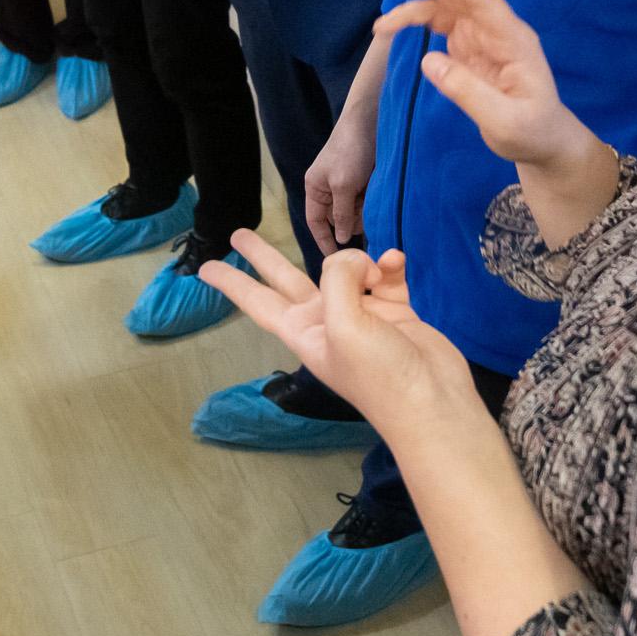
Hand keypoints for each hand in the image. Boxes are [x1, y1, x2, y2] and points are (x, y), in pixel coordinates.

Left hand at [201, 232, 481, 435]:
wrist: (433, 403)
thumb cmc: (378, 373)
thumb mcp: (344, 324)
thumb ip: (338, 280)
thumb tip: (357, 261)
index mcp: (304, 331)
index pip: (258, 301)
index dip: (232, 283)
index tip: (204, 269)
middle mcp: (328, 321)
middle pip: (288, 279)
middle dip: (265, 256)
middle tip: (241, 232)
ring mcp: (362, 315)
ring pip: (346, 271)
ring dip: (357, 260)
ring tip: (374, 270)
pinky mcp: (396, 312)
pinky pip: (386, 276)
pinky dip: (390, 265)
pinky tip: (395, 262)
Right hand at [304, 114, 373, 254]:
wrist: (371, 121)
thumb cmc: (351, 150)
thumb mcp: (344, 185)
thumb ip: (340, 213)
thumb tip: (339, 238)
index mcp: (315, 188)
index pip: (315, 222)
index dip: (323, 241)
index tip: (335, 258)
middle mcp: (328, 188)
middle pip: (337, 219)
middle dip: (350, 223)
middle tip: (366, 224)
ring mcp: (346, 184)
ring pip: (354, 212)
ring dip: (364, 214)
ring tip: (374, 206)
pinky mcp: (363, 180)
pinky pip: (365, 202)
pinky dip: (372, 204)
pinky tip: (379, 201)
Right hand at [371, 0, 594, 178]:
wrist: (542, 144)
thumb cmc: (532, 132)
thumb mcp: (504, 121)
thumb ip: (467, 91)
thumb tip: (428, 60)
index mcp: (512, 39)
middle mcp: (494, 28)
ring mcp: (479, 35)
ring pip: (443, 1)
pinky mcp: (466, 47)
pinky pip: (436, 22)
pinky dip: (412, 17)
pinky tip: (389, 24)